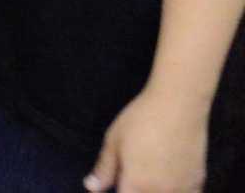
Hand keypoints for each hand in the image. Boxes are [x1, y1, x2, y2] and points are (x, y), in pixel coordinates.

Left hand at [86, 86, 207, 190]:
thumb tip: (91, 187)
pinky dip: (176, 192)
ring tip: (147, 178)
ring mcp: (182, 190)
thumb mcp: (113, 141)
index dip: (119, 191)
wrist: (178, 106)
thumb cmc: (142, 120)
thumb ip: (104, 169)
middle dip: (134, 190)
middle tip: (129, 176)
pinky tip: (169, 183)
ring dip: (153, 192)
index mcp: (136, 185)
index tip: (117, 184)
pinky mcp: (197, 182)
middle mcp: (160, 192)